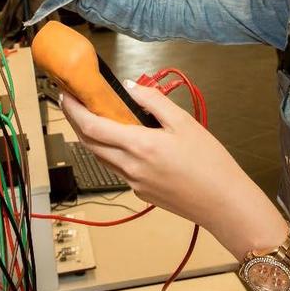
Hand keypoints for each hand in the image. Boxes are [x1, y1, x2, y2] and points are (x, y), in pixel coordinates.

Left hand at [60, 81, 248, 230]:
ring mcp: (134, 183)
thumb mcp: (184, 123)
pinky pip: (119, 169)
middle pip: (89, 143)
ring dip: (92, 138)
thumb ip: (153, 101)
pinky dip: (113, 153)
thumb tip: (129, 87)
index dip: (74, 110)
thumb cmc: (210, 162)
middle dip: (76, 122)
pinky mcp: (141, 193)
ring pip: (102, 158)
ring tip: (93, 118)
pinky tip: (125, 143)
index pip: (92, 126)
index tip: (65, 94)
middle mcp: (130, 167)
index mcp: (139, 145)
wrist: (224, 204)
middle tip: (73, 103)